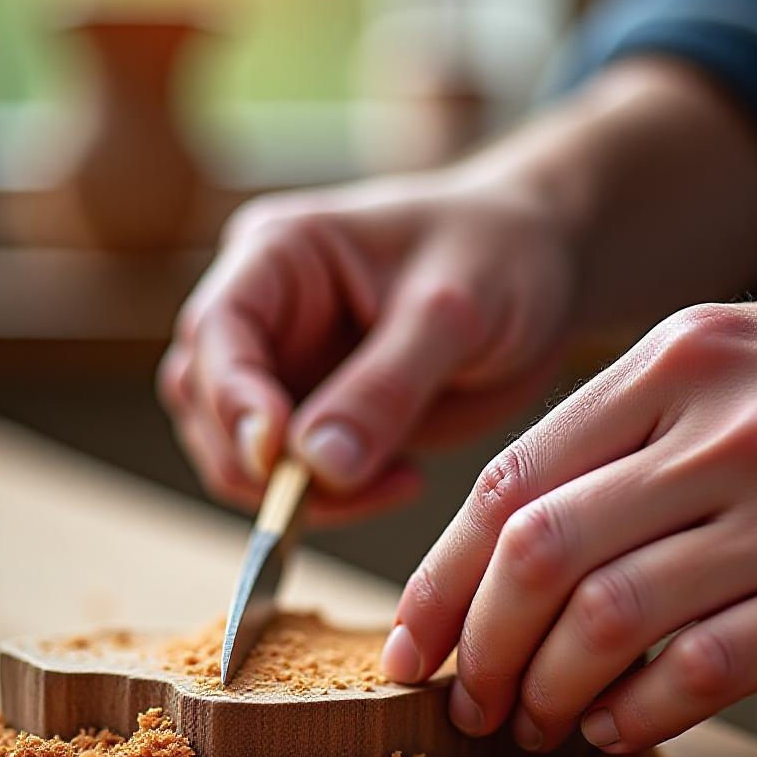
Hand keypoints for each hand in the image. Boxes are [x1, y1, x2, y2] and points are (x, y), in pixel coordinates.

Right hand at [159, 171, 572, 522]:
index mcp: (278, 255)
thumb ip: (386, 385)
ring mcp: (286, 370)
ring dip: (298, 493)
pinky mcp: (319, 420)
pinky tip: (404, 482)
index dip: (234, 399)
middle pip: (208, 404)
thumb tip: (316, 465)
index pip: (216, 331)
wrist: (547, 272)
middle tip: (349, 486)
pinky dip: (333, 501)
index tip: (277, 453)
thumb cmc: (503, 256)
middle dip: (264, 461)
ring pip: (240, 454)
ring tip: (396, 482)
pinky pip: (293, 481)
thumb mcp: (454, 313)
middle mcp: (264, 313)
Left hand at [384, 285, 756, 751]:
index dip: (441, 573)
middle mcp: (722, 431)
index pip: (512, 478)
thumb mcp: (735, 360)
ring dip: (548, 688)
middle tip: (463, 696)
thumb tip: (510, 542)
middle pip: (539, 550)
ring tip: (530, 722)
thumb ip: (624, 432)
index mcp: (676, 363)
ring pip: (611, 616)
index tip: (411, 638)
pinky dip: (640, 711)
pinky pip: (707, 668)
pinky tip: (614, 728)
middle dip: (478, 643)